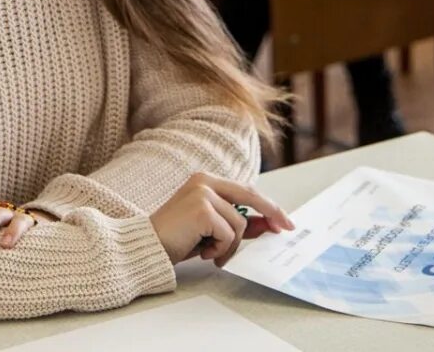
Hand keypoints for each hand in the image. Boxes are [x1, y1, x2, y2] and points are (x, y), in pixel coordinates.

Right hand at [149, 173, 293, 266]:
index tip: (283, 219)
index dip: (267, 205)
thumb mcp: (212, 230)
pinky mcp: (202, 209)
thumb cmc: (177, 239)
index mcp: (205, 181)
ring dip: (230, 245)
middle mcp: (205, 182)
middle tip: (285, 228)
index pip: (245, 190)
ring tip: (210, 252)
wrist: (147, 247)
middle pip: (250, 197)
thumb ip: (237, 223)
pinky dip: (220, 248)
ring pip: (240, 223)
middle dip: (271, 213)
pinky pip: (229, 234)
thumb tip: (267, 224)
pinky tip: (203, 251)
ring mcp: (203, 193)